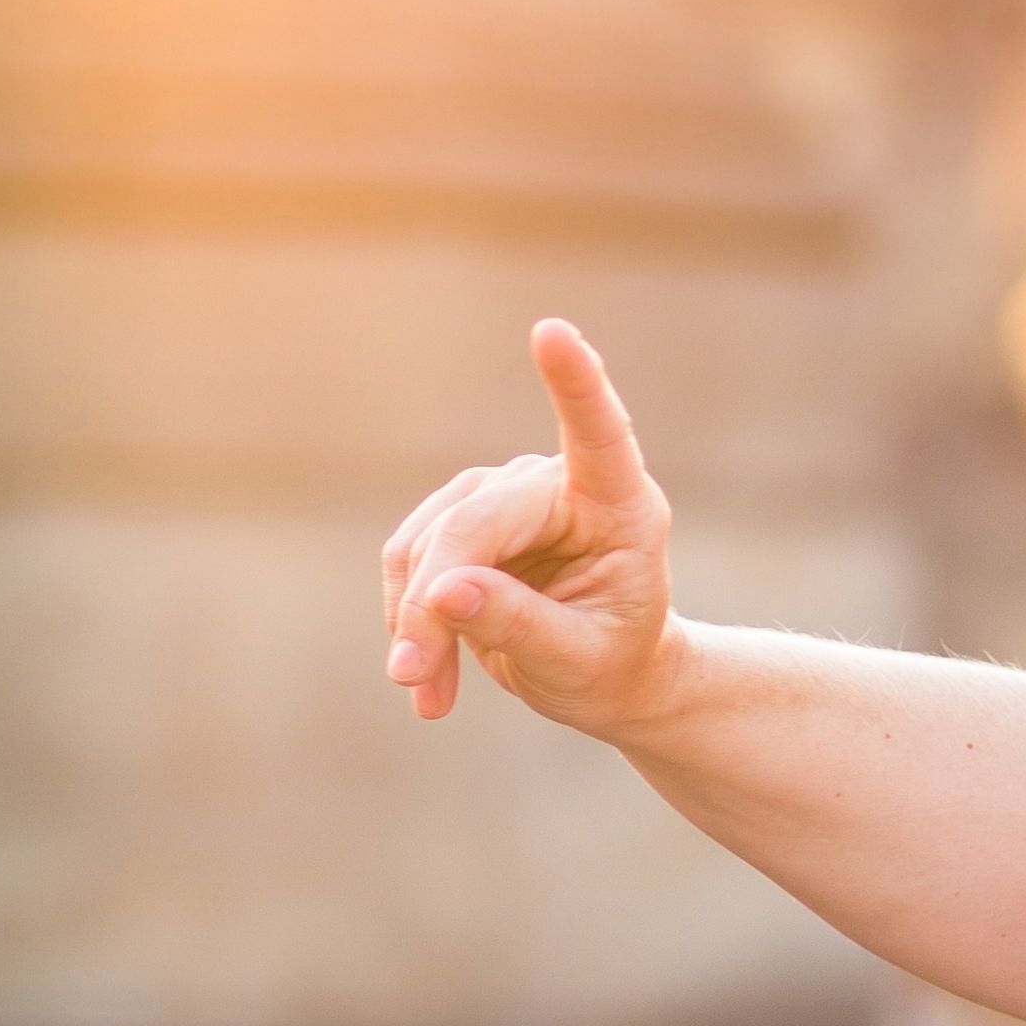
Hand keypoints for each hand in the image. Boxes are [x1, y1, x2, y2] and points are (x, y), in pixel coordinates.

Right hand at [384, 322, 680, 735]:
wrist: (604, 674)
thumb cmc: (611, 662)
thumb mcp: (580, 661)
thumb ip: (520, 626)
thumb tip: (443, 591)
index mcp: (619, 503)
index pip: (599, 432)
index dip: (575, 382)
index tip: (553, 333)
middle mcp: (558, 484)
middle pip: (473, 524)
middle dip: (435, 602)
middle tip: (413, 677)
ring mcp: (503, 494)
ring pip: (428, 542)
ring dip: (415, 621)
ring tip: (425, 693)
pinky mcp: (459, 517)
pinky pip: (409, 559)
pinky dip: (406, 618)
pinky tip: (423, 672)